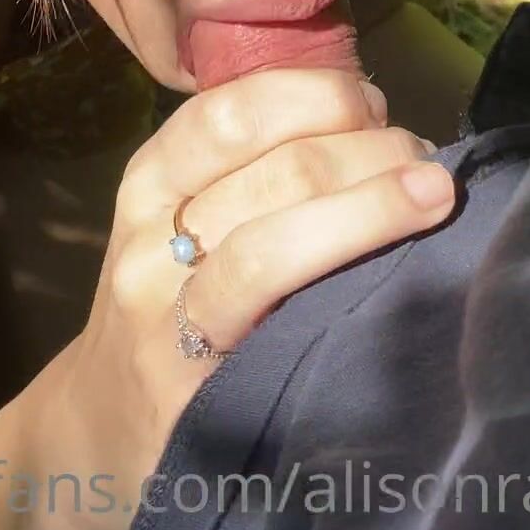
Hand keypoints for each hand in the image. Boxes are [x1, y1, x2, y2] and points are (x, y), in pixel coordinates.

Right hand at [50, 67, 453, 529]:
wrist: (95, 436)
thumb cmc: (166, 313)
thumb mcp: (181, 226)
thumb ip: (251, 173)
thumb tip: (372, 121)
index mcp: (151, 180)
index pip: (232, 109)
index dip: (317, 94)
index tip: (375, 104)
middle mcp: (150, 235)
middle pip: (275, 165)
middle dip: (369, 148)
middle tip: (424, 161)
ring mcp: (165, 313)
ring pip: (276, 237)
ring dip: (373, 205)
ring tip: (434, 196)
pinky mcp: (187, 385)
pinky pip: (267, 313)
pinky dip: (339, 273)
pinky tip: (393, 274)